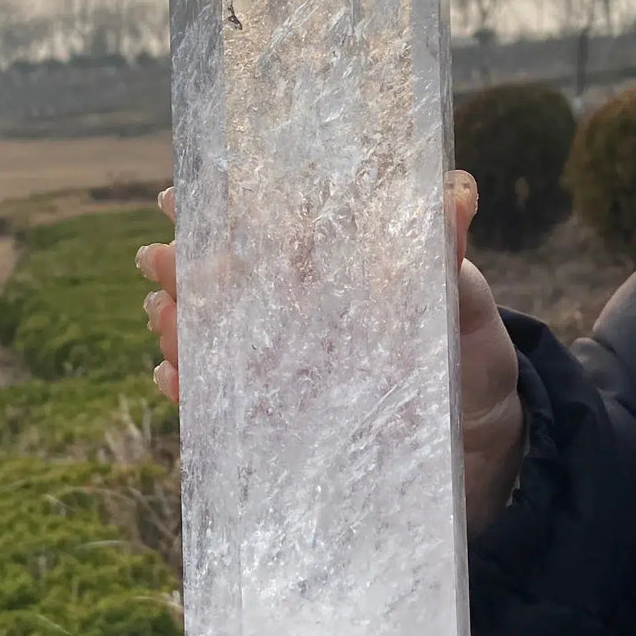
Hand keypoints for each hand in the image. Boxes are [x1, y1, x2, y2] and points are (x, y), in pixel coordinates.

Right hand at [135, 174, 523, 534]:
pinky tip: (171, 382)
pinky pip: (222, 407)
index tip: (177, 198)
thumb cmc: (468, 356)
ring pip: (211, 343)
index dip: (217, 210)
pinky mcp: (276, 420)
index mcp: (328, 274)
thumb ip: (448, 256)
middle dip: (182, 269)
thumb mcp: (465, 304)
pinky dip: (192, 395)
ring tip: (163, 319)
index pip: (262, 232)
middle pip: (221, 285)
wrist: (478, 442)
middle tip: (158, 259)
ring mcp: (279, 368)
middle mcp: (292, 317)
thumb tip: (458, 192)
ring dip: (179, 329)